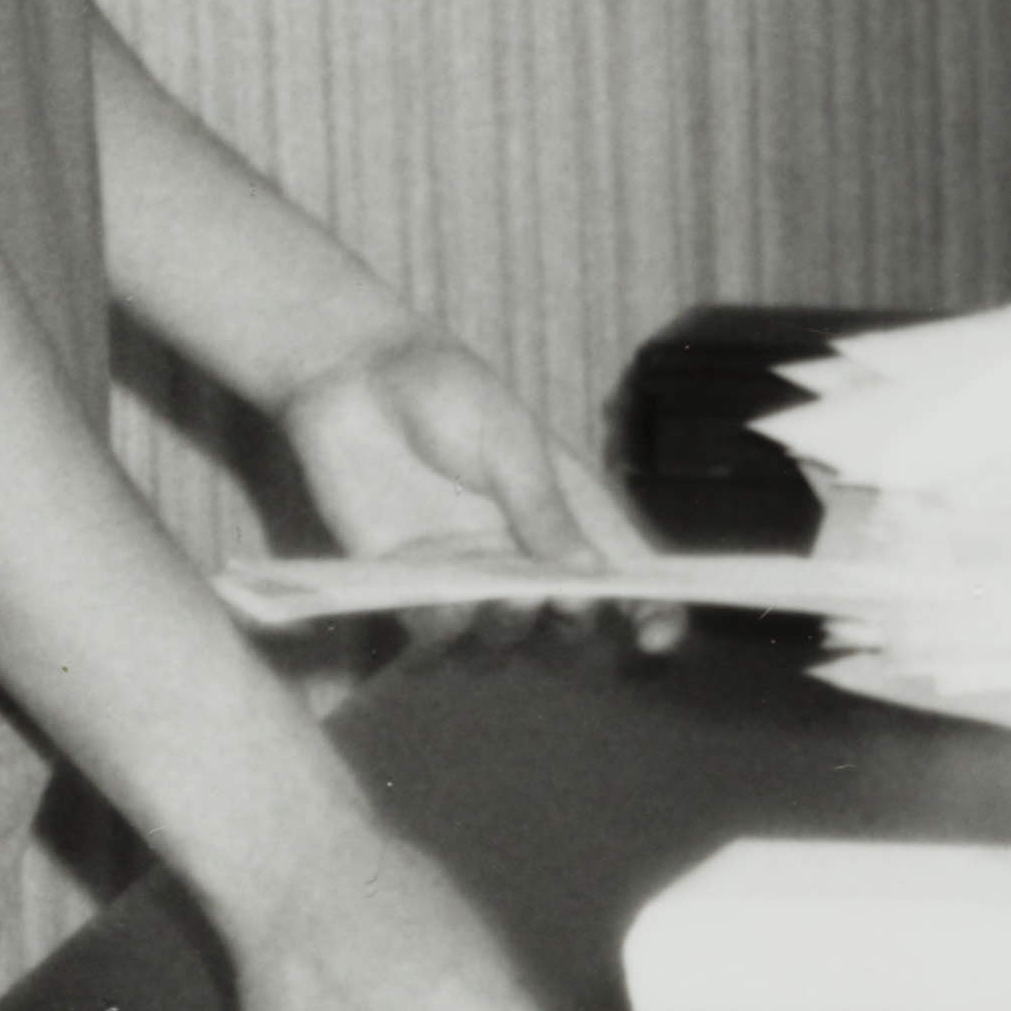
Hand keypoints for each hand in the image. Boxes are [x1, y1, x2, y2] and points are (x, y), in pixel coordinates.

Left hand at [281, 331, 672, 643]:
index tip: (656, 637)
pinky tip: (444, 602)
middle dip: (572, 623)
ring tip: (507, 597)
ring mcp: (466, 571)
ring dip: (510, 628)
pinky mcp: (406, 581)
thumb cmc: (445, 392)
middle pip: (566, 618)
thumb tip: (594, 579)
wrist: (355, 374)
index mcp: (566, 511)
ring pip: (501, 634)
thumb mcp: (509, 442)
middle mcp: (522, 552)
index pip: (624, 571)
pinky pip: (434, 629)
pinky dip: (445, 627)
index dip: (652, 610)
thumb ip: (544, 511)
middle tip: (562, 601)